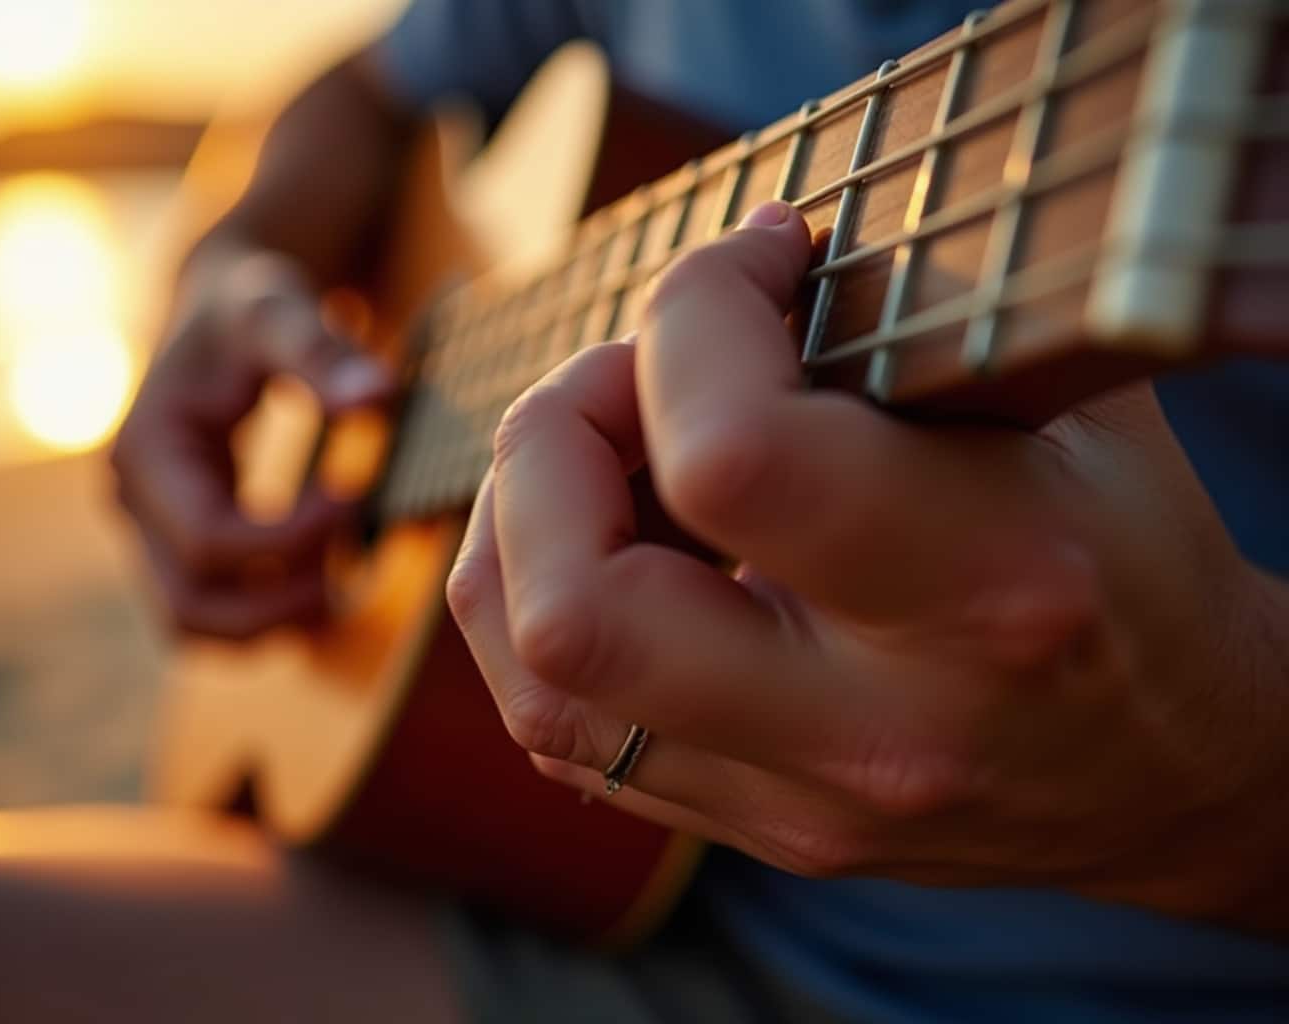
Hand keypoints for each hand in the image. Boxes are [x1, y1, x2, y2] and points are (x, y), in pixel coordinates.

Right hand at [113, 252, 394, 638]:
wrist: (220, 308)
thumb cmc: (249, 306)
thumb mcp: (281, 311)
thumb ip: (323, 352)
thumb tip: (376, 397)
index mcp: (145, 452)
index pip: (211, 541)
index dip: (293, 538)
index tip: (356, 494)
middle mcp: (132, 503)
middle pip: (191, 607)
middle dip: (280, 603)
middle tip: (352, 567)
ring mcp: (149, 530)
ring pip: (195, 625)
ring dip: (271, 622)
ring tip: (341, 578)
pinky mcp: (177, 542)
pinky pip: (211, 609)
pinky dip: (265, 613)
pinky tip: (323, 573)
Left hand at [447, 203, 1288, 926]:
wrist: (1178, 775)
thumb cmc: (1129, 555)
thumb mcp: (1065, 402)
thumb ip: (899, 316)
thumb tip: (731, 256)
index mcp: (985, 591)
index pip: (730, 454)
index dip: (693, 312)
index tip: (753, 265)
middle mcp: (871, 728)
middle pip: (574, 608)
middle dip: (551, 443)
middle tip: (630, 380)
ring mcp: (794, 801)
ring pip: (538, 679)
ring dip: (519, 528)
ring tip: (606, 451)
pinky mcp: (748, 828)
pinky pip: (560, 725)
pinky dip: (539, 605)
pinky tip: (612, 535)